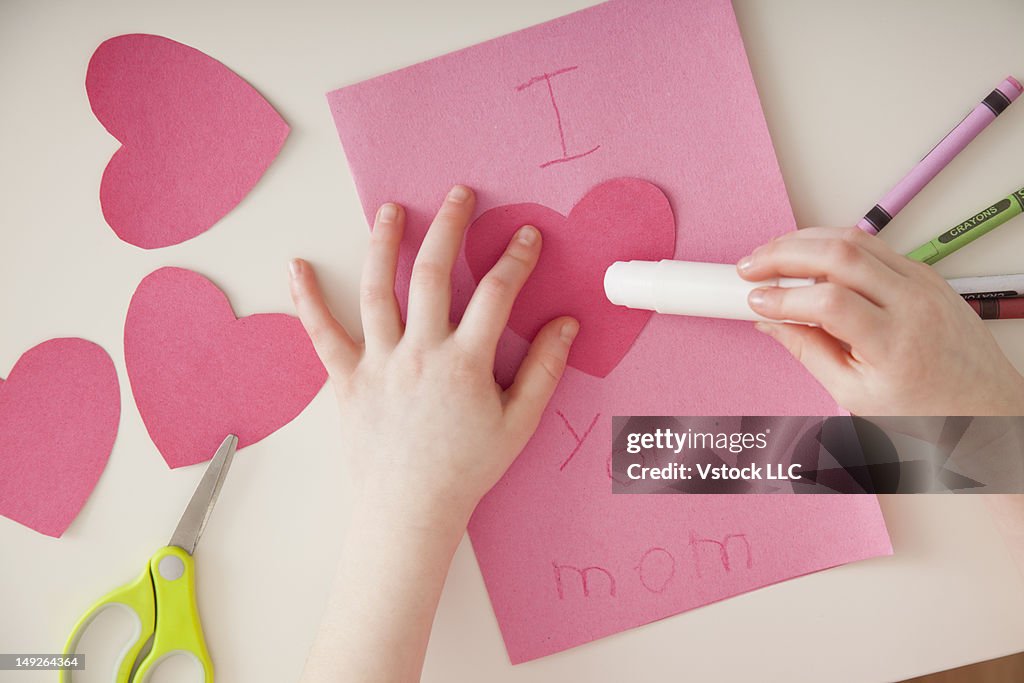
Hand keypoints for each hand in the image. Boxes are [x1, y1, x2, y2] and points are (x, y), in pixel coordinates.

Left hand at [289, 185, 577, 529]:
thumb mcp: (518, 424)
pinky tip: (296, 266)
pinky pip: (322, 333)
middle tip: (460, 194)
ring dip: (384, 243)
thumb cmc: (466, 469)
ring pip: (377, 290)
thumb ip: (543, 370)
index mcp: (465, 362)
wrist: (410, 510)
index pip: (496, 293)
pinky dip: (307, 299)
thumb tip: (566, 324)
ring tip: (391, 209)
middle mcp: (420, 352)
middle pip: (432, 274)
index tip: (526, 235)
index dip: (515, 258)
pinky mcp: (346, 379)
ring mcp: (379, 362)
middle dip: (449, 227)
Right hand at [737, 226, 1023, 415]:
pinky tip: (807, 257)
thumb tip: (771, 323)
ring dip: (805, 241)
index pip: (829, 302)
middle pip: (839, 255)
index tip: (754, 301)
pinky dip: (832, 245)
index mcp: (895, 344)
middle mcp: (913, 304)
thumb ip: (809, 352)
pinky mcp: (925, 273)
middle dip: (784, 253)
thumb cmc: (927, 411)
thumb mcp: (855, 394)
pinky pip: (873, 246)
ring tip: (770, 255)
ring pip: (855, 239)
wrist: (986, 407)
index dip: (784, 296)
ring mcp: (923, 282)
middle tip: (750, 266)